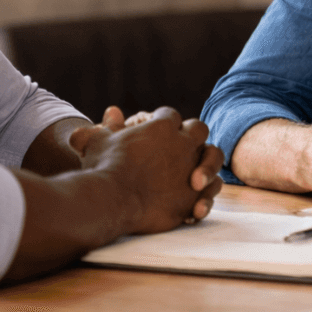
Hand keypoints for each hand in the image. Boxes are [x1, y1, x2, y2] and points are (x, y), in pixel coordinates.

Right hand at [74, 107, 223, 232]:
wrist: (110, 200)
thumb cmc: (102, 166)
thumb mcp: (99, 140)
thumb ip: (109, 125)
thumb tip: (112, 110)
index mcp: (162, 126)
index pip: (170, 115)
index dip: (163, 122)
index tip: (156, 132)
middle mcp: (182, 143)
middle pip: (198, 129)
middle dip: (192, 134)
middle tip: (179, 146)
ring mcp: (191, 169)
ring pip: (213, 157)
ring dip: (206, 164)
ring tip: (194, 176)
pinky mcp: (192, 195)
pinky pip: (209, 191)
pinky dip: (203, 194)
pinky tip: (192, 201)